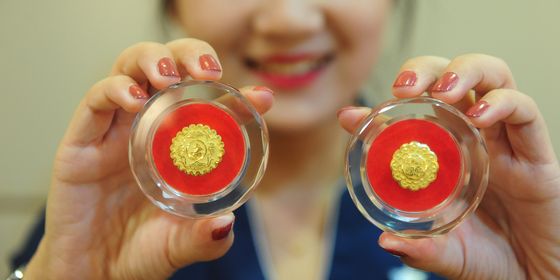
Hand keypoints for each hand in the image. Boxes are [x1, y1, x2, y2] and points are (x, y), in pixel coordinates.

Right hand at [25, 39, 273, 279]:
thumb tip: (227, 222)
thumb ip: (206, 238)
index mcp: (178, 144)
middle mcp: (149, 128)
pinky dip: (114, 90)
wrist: (94, 272)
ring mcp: (115, 130)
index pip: (209, 104)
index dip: (237, 94)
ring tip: (168, 77)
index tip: (262, 98)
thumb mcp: (182, 245)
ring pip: (129, 68)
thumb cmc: (140, 251)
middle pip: (168, 68)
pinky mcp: (81, 140)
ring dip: (152, 60)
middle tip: (208, 72)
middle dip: (190, 55)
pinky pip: (95, 101)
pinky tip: (134, 100)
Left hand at [338, 54, 559, 278]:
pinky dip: (502, 104)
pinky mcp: (536, 152)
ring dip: (463, 72)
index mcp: (446, 154)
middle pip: (450, 78)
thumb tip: (385, 241)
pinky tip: (479, 117)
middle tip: (403, 89)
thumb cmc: (491, 258)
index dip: (380, 107)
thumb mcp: (447, 253)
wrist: (534, 274)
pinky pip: (525, 112)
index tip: (351, 116)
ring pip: (492, 77)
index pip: (412, 114)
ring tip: (442, 91)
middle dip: (424, 70)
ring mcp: (505, 140)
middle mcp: (473, 138)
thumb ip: (421, 249)